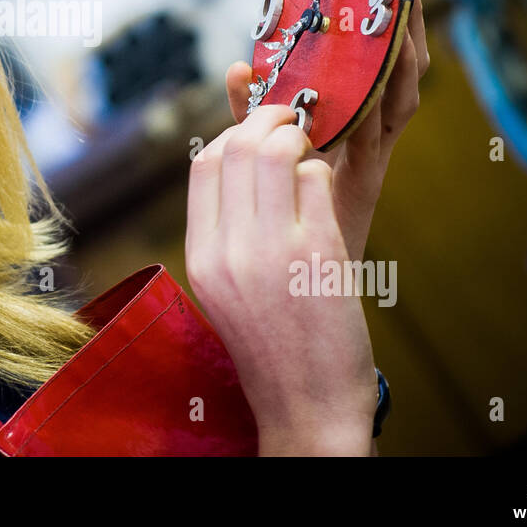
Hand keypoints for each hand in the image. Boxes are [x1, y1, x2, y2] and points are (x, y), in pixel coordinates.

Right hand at [186, 103, 376, 453]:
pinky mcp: (318, 254)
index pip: (203, 165)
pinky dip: (322, 172)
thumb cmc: (273, 344)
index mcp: (201, 256)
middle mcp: (229, 250)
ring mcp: (272, 250)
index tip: (255, 133)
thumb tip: (243, 161)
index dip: (231, 134)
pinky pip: (316, 180)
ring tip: (309, 149)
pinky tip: (325, 193)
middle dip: (267, 120)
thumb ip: (228, 229)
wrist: (306, 406)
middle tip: (290, 119)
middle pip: (237, 147)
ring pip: (276, 153)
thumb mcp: (226, 286)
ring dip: (298, 138)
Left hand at [228, 0, 428, 261]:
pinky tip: (384, 57)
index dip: (377, 22)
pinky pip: (381, 127)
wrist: (305, 314)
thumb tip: (236, 68)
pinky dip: (384, 90)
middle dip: (401, 19)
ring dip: (400, 43)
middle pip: (395, 69)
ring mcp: (372, 160)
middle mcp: (367, 140)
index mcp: (348, 131)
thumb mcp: (261, 163)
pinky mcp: (367, 181)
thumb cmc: (282, 236)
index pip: (370, 65)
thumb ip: (250, 117)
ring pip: (398, 91)